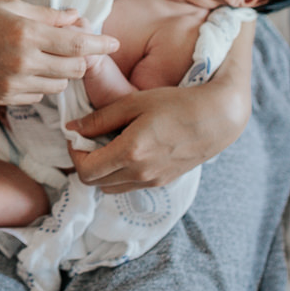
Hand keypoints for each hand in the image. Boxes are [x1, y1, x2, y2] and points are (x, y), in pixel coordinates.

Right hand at [0, 0, 117, 104]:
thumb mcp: (11, 5)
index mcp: (26, 33)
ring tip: (43, 54)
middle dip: (81, 57)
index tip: (114, 42)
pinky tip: (24, 68)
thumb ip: (48, 15)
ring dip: (61, 70)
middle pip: (75, 68)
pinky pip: (38, 96)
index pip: (79, 44)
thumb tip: (78, 18)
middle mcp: (22, 62)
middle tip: (74, 45)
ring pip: (59, 84)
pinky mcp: (4, 99)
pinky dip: (40, 83)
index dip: (101, 43)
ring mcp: (13, 84)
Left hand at [65, 82, 248, 191]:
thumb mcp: (134, 103)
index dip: (74, 155)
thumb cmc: (176, 103)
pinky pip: (130, 186)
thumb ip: (100, 118)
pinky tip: (128, 150)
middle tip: (89, 140)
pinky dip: (120, 174)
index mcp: (130, 153)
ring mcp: (153, 181)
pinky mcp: (164, 182)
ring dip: (102, 171)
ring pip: (111, 188)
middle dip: (85, 162)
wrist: (218, 117)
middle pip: (95, 183)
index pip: (86, 171)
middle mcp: (140, 174)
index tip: (78, 137)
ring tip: (108, 144)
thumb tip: (71, 128)